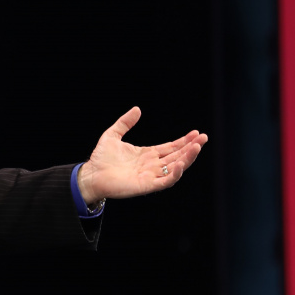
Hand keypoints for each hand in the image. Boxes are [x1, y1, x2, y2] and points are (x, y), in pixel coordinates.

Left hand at [76, 106, 207, 205]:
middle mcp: (152, 165)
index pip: (171, 147)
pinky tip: (181, 163)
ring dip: (187, 158)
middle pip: (177, 156)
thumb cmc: (100, 158)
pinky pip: (166, 182)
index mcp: (147, 154)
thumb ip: (125, 123)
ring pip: (175, 167)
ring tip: (197, 147)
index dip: (183, 140)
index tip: (196, 132)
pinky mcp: (147, 186)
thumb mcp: (112, 135)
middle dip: (191, 147)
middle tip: (203, 138)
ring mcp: (151, 176)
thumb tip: (137, 109)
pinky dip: (175, 174)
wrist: (91, 175)